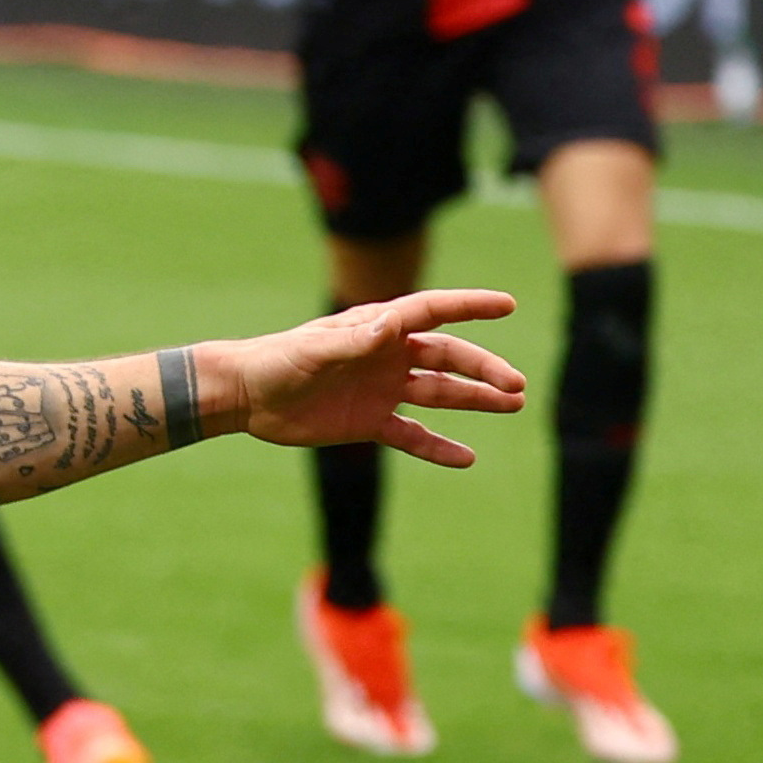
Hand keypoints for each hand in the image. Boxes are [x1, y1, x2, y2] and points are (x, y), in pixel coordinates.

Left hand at [222, 290, 527, 467]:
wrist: (245, 396)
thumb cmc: (275, 361)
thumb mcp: (312, 350)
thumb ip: (352, 339)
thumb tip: (390, 325)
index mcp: (376, 328)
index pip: (433, 312)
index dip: (470, 307)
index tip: (507, 305)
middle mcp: (386, 355)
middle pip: (447, 358)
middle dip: (483, 370)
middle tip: (516, 385)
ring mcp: (381, 389)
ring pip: (440, 392)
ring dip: (475, 399)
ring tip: (513, 404)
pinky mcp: (369, 422)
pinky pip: (412, 435)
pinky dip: (438, 447)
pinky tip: (467, 458)